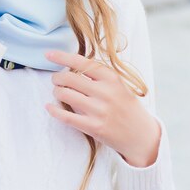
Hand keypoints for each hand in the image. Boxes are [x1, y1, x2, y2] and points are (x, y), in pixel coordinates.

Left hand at [44, 49, 160, 166]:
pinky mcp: (94, 127)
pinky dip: (54, 110)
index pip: (82, 62)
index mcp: (111, 78)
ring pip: (65, 95)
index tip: (48, 54)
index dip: (62, 57)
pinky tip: (49, 107)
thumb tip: (70, 65)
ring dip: (56, 91)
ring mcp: (99, 110)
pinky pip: (67, 117)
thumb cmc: (126, 105)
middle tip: (56, 79)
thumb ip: (98, 75)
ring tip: (58, 92)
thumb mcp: (118, 84)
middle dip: (57, 77)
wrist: (141, 135)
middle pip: (69, 78)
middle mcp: (105, 92)